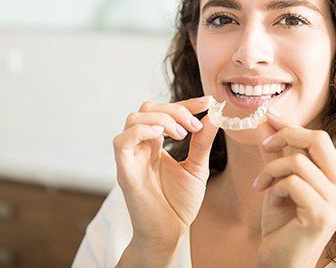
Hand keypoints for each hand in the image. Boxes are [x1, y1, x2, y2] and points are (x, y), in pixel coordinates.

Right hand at [113, 96, 218, 255]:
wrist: (170, 233)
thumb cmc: (179, 203)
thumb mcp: (197, 167)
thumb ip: (202, 142)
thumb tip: (213, 115)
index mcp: (155, 144)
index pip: (165, 112)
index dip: (185, 103)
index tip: (207, 102)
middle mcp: (140, 146)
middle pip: (147, 108)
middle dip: (174, 109)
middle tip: (194, 125)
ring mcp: (131, 157)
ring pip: (134, 118)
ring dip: (161, 119)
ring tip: (182, 134)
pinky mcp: (124, 170)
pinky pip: (122, 140)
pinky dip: (142, 131)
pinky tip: (162, 137)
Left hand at [254, 110, 335, 267]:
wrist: (280, 261)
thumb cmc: (283, 223)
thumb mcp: (281, 181)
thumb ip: (280, 153)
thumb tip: (269, 120)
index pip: (320, 139)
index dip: (292, 125)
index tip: (269, 115)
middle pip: (318, 139)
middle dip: (286, 134)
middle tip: (265, 143)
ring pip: (298, 161)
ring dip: (271, 169)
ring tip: (261, 184)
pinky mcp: (322, 214)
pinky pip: (292, 182)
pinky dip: (274, 186)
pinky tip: (270, 198)